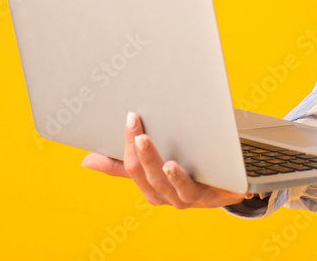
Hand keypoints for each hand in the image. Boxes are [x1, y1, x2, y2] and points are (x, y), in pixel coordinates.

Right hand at [80, 112, 252, 208]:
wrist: (230, 189)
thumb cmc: (188, 174)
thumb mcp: (155, 167)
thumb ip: (124, 164)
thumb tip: (86, 161)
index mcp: (150, 188)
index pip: (130, 168)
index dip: (126, 144)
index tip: (129, 118)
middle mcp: (164, 196)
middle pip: (145, 175)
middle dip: (137, 149)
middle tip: (134, 125)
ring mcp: (184, 198)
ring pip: (163, 182)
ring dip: (152, 160)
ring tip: (145, 142)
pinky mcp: (205, 196)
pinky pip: (189, 189)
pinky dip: (179, 178)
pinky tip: (172, 165)